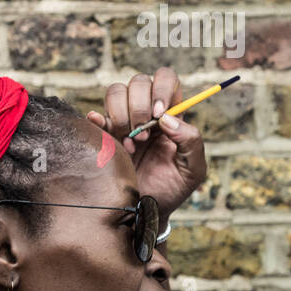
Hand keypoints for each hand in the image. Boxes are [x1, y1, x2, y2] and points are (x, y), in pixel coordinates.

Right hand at [86, 67, 207, 221]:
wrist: (147, 211)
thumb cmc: (174, 188)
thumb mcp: (194, 169)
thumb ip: (191, 140)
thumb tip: (167, 119)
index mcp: (171, 113)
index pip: (166, 79)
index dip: (161, 88)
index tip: (158, 114)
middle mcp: (147, 111)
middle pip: (139, 82)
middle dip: (139, 107)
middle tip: (143, 137)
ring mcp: (124, 120)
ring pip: (116, 91)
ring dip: (121, 116)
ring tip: (129, 146)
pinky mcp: (104, 134)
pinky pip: (96, 114)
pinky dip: (99, 120)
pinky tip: (109, 136)